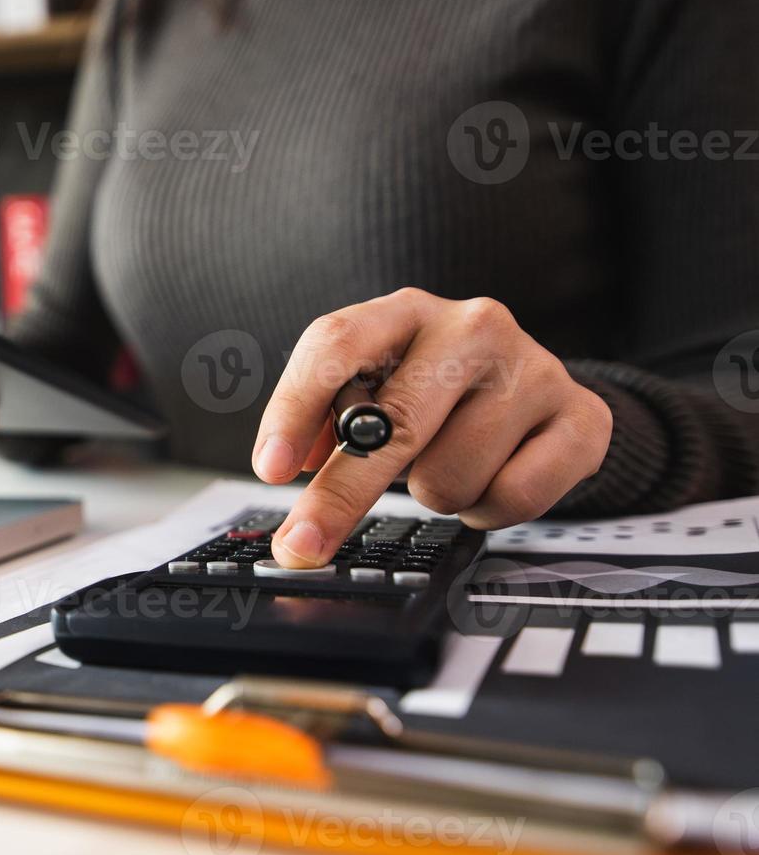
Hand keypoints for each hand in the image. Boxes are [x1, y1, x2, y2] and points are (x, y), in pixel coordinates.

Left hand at [252, 288, 612, 568]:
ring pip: (449, 474)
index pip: (338, 344)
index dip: (296, 409)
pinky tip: (491, 477)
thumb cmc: (439, 392)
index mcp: (405, 310)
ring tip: (447, 466)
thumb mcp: (376, 388)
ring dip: (435, 494)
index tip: (271, 470)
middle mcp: (472, 326)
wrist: (539, 391)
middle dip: (340, 495)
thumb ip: (330, 418)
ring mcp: (533, 369)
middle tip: (304, 544)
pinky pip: (512, 496)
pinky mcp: (582, 418)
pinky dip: (487, 510)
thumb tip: (289, 465)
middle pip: (393, 422)